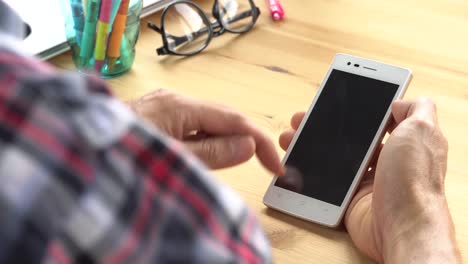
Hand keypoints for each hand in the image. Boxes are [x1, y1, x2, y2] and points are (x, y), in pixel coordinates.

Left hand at [128, 89, 282, 174]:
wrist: (79, 147)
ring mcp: (166, 106)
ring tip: (246, 164)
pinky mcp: (160, 115)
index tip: (277, 165)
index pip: (235, 121)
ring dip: (230, 141)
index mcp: (180, 108)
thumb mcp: (173, 159)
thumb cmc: (120, 155)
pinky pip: (195, 126)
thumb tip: (247, 145)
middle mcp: (175, 101)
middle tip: (267, 166)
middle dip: (249, 140)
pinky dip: (211, 140)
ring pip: (211, 122)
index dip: (260, 142)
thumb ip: (213, 151)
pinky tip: (215, 154)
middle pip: (225, 118)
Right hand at [279, 99, 460, 262]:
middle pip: (346, 138)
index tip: (328, 101)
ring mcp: (366, 181)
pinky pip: (326, 183)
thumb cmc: (412, 179)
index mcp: (401, 143)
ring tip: (289, 139)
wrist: (401, 227)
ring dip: (308, 148)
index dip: (349, 110)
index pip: (372, 120)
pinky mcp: (350, 199)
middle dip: (320, 127)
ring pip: (332, 159)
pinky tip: (294, 165)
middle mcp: (385, 161)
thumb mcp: (421, 130)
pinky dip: (309, 174)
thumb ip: (416, 108)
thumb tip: (399, 101)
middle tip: (300, 120)